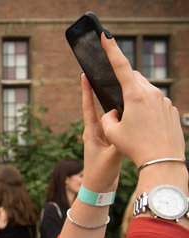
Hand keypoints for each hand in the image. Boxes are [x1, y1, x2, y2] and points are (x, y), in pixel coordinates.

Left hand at [80, 73, 121, 192]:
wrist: (99, 189)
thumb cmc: (100, 173)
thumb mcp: (110, 157)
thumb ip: (117, 142)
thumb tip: (123, 126)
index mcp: (91, 133)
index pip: (88, 108)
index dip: (86, 92)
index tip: (83, 75)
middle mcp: (96, 132)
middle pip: (99, 108)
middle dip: (102, 92)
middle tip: (106, 75)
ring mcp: (104, 137)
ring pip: (110, 117)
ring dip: (115, 105)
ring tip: (121, 90)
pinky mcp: (111, 143)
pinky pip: (117, 126)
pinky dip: (122, 119)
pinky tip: (130, 112)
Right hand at [99, 33, 184, 166]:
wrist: (163, 161)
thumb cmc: (136, 147)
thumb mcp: (112, 133)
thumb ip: (107, 117)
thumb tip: (112, 111)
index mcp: (135, 95)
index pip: (120, 67)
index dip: (111, 50)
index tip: (106, 37)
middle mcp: (152, 94)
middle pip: (134, 78)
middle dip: (124, 83)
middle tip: (117, 100)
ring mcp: (165, 101)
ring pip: (146, 91)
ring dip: (136, 99)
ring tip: (132, 121)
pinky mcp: (171, 110)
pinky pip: (156, 103)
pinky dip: (147, 110)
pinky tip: (145, 128)